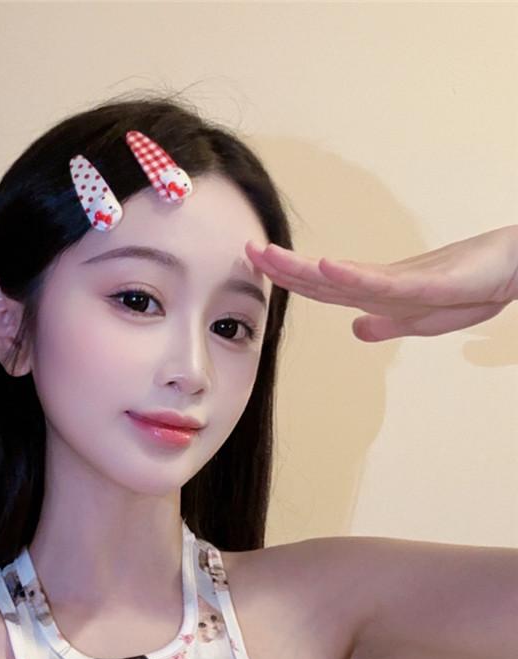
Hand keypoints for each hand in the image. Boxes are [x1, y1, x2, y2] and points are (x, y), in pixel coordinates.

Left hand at [246, 225, 517, 340]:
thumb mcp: (423, 318)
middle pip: (322, 278)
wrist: (516, 267)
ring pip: (341, 276)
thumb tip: (354, 330)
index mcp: (378, 293)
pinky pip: (381, 282)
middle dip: (282, 266)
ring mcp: (401, 280)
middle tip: (246, 250)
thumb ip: (388, 322)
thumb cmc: (475, 286)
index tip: (257, 266)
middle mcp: (382, 282)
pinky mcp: (425, 282)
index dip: (289, 279)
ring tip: (268, 255)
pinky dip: (351, 275)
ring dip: (302, 267)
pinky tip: (325, 267)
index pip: (323, 288)